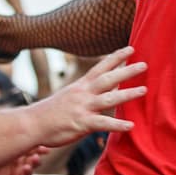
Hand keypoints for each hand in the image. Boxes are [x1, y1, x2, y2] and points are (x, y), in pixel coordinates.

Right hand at [28, 46, 146, 145]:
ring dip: (127, 94)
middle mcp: (83, 94)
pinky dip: (117, 125)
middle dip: (127, 70)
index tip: (131, 48)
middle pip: (108, 78)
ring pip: (109, 99)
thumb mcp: (71, 95)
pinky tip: (131, 125)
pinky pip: (103, 124)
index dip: (116, 57)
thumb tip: (113, 85)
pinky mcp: (81, 123)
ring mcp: (83, 108)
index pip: (101, 67)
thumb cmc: (52, 112)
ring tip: (144, 90)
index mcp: (81, 86)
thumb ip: (92, 90)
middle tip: (145, 64)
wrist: (30, 124)